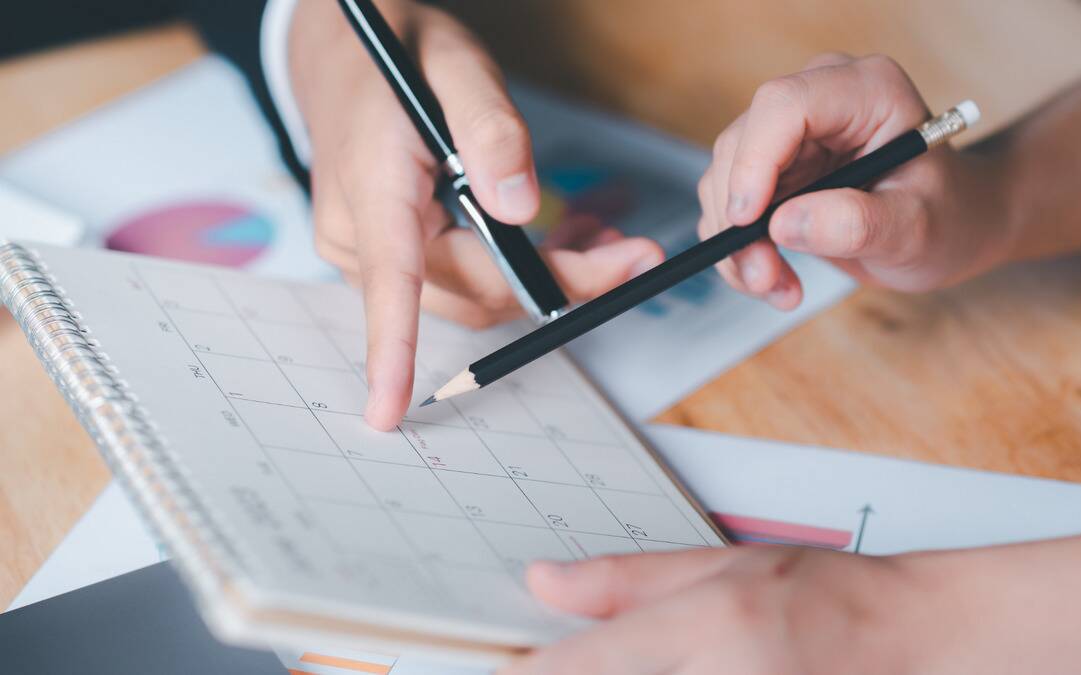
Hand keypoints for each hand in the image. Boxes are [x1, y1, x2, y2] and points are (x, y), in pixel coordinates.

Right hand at [288, 0, 663, 429]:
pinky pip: (465, 281)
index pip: (388, 281)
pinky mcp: (391, 258)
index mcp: (372, 189)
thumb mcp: (455, 65)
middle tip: (637, 255)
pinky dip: (520, 271)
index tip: (387, 411)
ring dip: (546, 280)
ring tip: (606, 238)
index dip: (391, 351)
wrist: (343, 53)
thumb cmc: (397, 53)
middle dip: (559, 284)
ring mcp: (372, 253)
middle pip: (471, 291)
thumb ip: (490, 129)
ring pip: (475, 294)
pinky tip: (564, 237)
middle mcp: (361, 235)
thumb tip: (520, 207)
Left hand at [500, 546, 934, 674]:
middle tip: (607, 658)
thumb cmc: (832, 598)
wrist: (922, 645)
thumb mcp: (724, 564)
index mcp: (707, 628)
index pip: (575, 669)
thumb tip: (544, 581)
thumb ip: (626, 581)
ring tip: (665, 659)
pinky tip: (681, 672)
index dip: (527, 674)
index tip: (510, 669)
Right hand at [698, 53, 1015, 308]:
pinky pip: (731, 204)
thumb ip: (857, 223)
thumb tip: (785, 224)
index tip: (748, 221)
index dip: (754, 160)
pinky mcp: (774, 168)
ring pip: (725, 178)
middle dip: (740, 217)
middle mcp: (821, 99)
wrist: (952, 229)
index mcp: (867, 91)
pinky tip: (775, 279)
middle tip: (765, 276)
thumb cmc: (949, 217)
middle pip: (742, 143)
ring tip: (778, 286)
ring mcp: (792, 133)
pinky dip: (740, 249)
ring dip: (737, 242)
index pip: (785, 105)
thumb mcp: (916, 228)